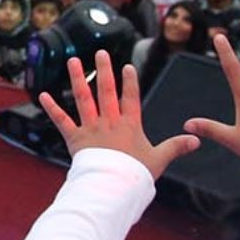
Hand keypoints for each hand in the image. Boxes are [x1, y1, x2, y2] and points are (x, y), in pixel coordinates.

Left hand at [39, 51, 198, 178]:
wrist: (113, 187)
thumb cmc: (136, 175)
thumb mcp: (159, 159)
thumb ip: (176, 147)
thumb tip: (196, 139)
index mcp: (129, 125)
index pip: (130, 98)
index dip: (129, 82)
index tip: (127, 67)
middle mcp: (109, 122)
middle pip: (106, 91)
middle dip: (104, 70)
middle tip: (101, 52)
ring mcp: (91, 128)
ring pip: (83, 99)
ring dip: (78, 79)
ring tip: (73, 61)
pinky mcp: (75, 139)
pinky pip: (61, 121)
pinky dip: (52, 108)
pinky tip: (42, 95)